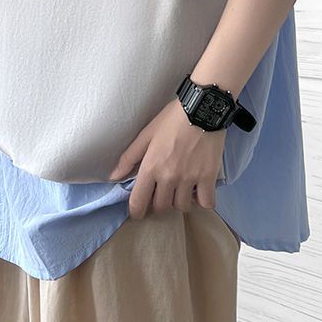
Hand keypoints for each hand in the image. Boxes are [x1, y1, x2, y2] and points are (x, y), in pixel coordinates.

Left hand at [108, 98, 226, 218]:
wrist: (201, 109)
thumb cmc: (172, 119)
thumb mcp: (147, 134)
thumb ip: (129, 158)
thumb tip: (113, 177)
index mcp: (151, 167)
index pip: (139, 202)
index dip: (137, 212)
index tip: (139, 212)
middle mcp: (169, 177)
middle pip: (161, 207)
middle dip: (160, 202)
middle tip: (163, 192)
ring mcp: (189, 179)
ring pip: (182, 206)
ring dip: (180, 200)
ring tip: (182, 188)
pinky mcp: (208, 178)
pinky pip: (206, 203)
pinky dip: (202, 200)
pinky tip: (199, 191)